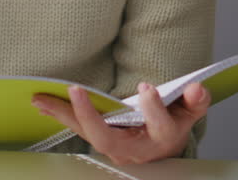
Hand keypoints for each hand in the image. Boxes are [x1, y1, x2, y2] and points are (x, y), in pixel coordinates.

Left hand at [31, 81, 210, 164]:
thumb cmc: (173, 125)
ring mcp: (113, 148)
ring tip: (41, 98)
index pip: (158, 126)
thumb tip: (197, 88)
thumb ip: (195, 101)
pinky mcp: (99, 141)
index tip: (147, 88)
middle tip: (75, 91)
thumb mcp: (189, 114)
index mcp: (161, 138)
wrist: (161, 150)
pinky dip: (59, 115)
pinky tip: (42, 103)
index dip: (153, 109)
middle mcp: (133, 148)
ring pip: (85, 133)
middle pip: (107, 138)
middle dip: (90, 116)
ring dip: (63, 115)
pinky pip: (78, 129)